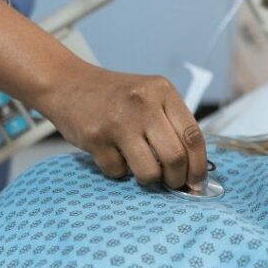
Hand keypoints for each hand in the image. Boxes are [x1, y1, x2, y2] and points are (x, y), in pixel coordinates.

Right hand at [39, 61, 207, 189]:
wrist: (68, 83)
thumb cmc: (114, 96)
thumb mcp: (148, 96)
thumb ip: (170, 123)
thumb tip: (192, 168)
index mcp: (162, 90)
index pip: (193, 135)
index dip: (199, 166)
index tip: (197, 183)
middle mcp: (143, 103)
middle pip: (175, 157)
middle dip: (176, 179)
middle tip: (171, 183)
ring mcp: (118, 121)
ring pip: (149, 172)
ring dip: (148, 179)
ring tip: (140, 167)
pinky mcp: (96, 138)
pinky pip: (118, 172)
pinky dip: (118, 170)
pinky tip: (111, 153)